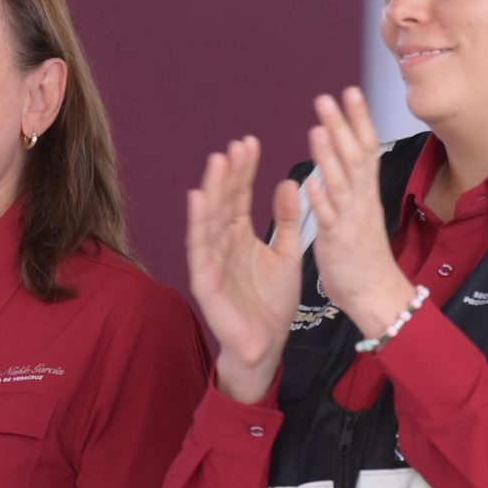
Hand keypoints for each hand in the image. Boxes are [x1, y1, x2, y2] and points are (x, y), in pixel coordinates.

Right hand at [184, 137, 301, 403]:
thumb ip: (288, 221)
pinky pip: (200, 248)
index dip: (244, 170)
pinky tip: (198, 199)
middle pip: (222, 201)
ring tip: (218, 162)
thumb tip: (289, 183)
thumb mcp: (288, 254)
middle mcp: (222, 243)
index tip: (250, 144)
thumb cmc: (273, 303)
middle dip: (228, 174)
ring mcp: (211, 260)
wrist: (266, 344)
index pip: (239, 196)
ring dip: (212, 190)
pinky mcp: (205, 280)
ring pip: (209, 218)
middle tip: (236, 146)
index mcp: (240, 236)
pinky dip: (198, 223)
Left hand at [304, 88, 416, 338]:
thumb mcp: (358, 213)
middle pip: (355, 156)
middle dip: (342, 126)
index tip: (351, 92)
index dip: (359, 119)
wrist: (376, 295)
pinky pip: (329, 219)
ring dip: (329, 155)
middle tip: (328, 97)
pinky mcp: (339, 243)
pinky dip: (321, 200)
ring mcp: (351, 221)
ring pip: (341, 183)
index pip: (366, 148)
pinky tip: (310, 182)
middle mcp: (362, 202)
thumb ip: (348, 187)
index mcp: (365, 194)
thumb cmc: (364, 256)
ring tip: (317, 128)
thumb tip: (336, 161)